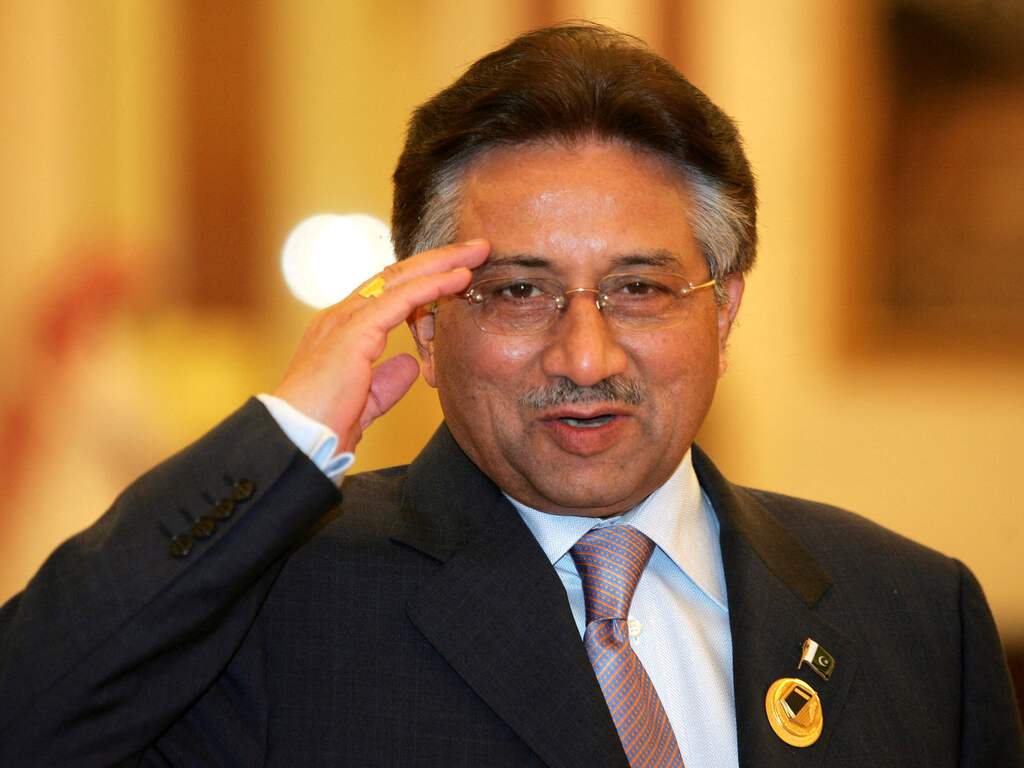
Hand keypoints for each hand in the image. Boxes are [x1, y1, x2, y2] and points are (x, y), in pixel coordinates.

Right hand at [273, 239, 489, 451]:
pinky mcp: (354, 331)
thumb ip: (386, 382)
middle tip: (475, 248)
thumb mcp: (365, 401)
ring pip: (401, 278)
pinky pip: (401, 299)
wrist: (296, 441)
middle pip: (397, 276)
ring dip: (442, 263)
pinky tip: (458, 277)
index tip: (458, 273)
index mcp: (342, 331)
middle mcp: (341, 316)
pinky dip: (433, 285)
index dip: (424, 280)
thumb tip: (409, 365)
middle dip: (438, 260)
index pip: (388, 293)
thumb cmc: (323, 427)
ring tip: (476, 252)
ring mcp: (345, 319)